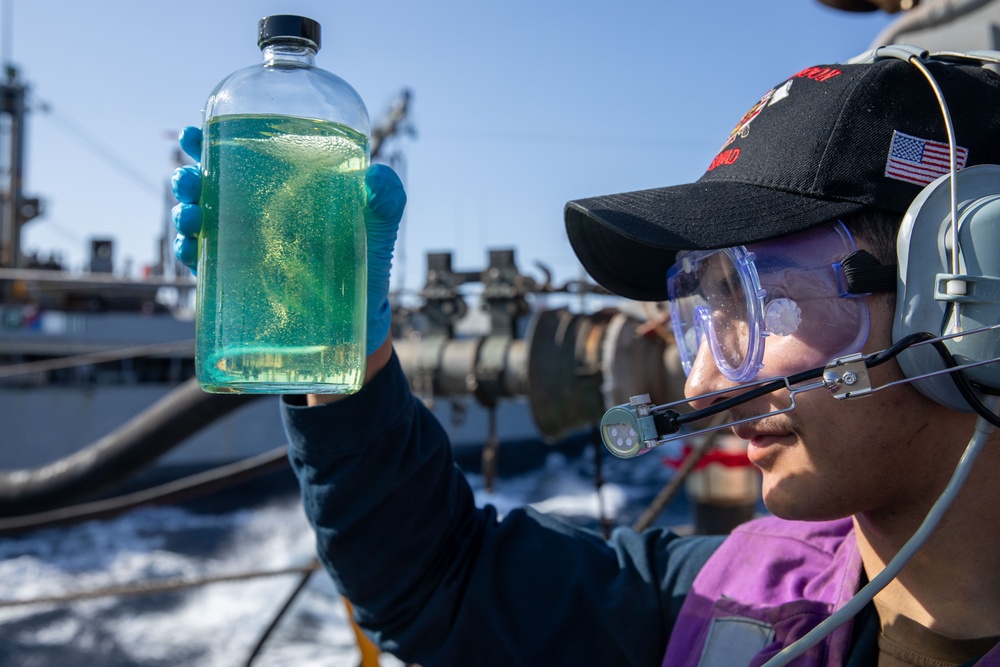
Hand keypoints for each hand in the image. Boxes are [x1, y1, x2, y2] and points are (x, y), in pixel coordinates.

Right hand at [170, 126, 405, 355]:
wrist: (363, 317)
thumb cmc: (370, 261)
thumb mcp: (381, 227)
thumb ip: (386, 199)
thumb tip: (377, 174)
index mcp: (282, 188)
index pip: (238, 155)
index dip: (209, 142)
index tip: (193, 135)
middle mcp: (257, 213)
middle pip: (208, 185)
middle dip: (187, 178)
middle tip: (189, 180)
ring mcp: (246, 246)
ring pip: (199, 221)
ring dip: (184, 213)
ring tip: (190, 215)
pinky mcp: (242, 280)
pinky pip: (204, 263)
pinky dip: (189, 254)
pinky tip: (189, 250)